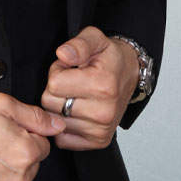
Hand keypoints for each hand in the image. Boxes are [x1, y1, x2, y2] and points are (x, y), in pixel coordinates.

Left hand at [39, 26, 139, 150]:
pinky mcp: (98, 141)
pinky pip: (63, 139)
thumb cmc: (110, 58)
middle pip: (50, 104)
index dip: (57, 72)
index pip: (54, 84)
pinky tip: (77, 113)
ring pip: (55, 121)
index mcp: (102, 86)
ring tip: (78, 95)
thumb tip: (63, 54)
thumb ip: (78, 44)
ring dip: (60, 108)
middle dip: (56, 90)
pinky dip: (64, 126)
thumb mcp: (95, 39)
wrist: (130, 75)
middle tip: (73, 82)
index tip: (70, 69)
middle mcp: (104, 111)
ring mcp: (102, 129)